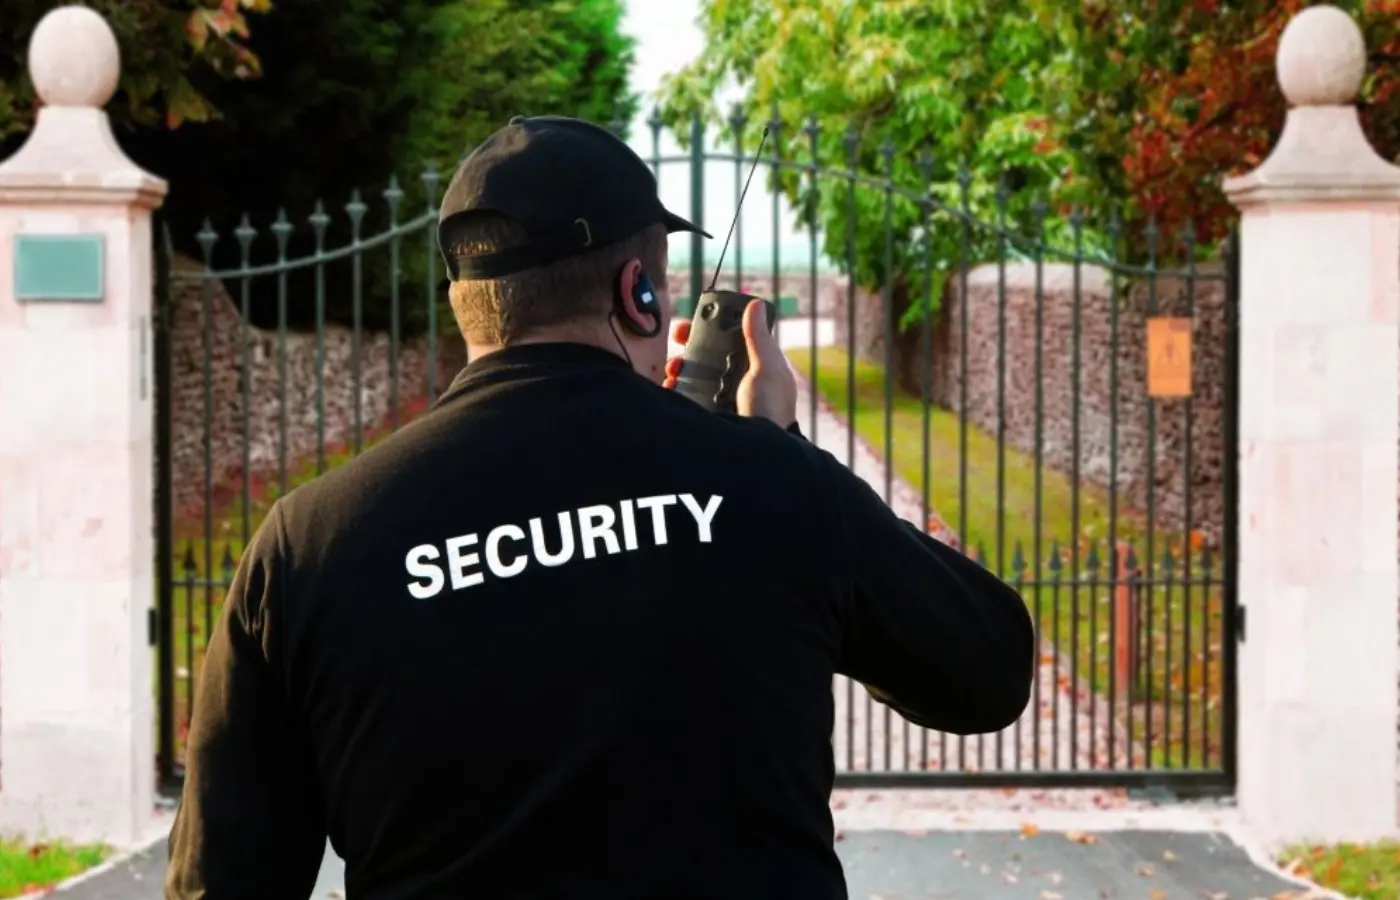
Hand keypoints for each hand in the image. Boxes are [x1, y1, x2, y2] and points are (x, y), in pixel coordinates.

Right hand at [663, 300, 797, 427]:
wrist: (758, 452)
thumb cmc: (771, 409)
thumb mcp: (767, 369)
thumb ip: (759, 338)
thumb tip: (755, 304)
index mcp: (753, 366)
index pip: (728, 340)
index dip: (710, 328)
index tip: (694, 322)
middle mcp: (735, 380)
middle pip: (706, 355)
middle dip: (688, 345)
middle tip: (677, 340)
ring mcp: (719, 398)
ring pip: (692, 375)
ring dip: (679, 366)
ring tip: (674, 368)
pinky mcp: (706, 414)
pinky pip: (685, 397)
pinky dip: (674, 389)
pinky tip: (670, 386)